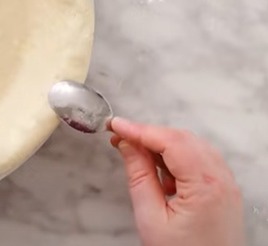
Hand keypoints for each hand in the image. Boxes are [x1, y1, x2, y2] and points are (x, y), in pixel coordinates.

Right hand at [110, 117, 244, 245]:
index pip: (170, 141)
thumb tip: (127, 145)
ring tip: (135, 154)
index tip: (115, 125)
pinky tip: (159, 172)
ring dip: (162, 145)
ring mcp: (226, 185)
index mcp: (205, 185)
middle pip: (182, 139)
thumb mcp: (151, 217)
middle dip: (149, 134)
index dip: (139, 130)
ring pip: (192, 147)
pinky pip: (200, 161)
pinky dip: (177, 159)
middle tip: (120, 137)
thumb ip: (139, 176)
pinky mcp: (223, 192)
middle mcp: (222, 180)